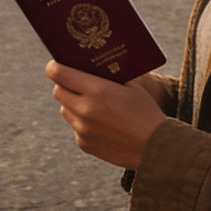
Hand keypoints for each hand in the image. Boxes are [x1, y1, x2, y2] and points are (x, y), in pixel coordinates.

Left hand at [46, 60, 166, 167]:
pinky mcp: (84, 144)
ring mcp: (82, 129)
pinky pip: (75, 127)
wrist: (155, 147)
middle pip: (58, 91)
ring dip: (72, 103)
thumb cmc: (145, 111)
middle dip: (64, 84)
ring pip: (65, 110)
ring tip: (89, 101)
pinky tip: (99, 120)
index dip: (54, 66)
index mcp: (96, 90)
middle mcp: (84, 110)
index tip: (56, 63)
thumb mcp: (130, 86)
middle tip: (74, 80)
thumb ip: (107, 77)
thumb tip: (90, 65)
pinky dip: (81, 121)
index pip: (59, 74)